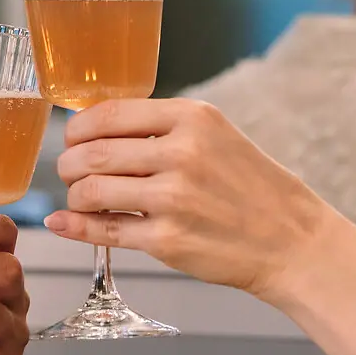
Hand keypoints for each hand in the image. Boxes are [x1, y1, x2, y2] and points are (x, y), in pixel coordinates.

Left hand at [43, 98, 330, 296]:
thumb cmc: (251, 187)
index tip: (72, 139)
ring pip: (91, 191)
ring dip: (75, 196)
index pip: (109, 114)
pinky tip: (63, 223)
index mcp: (192, 118)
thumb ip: (161, 130)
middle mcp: (182, 153)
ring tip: (82, 199)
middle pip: (92, 152)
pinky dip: (75, 227)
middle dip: (68, 164)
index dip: (78, 128)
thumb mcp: (216, 137)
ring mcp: (174, 198)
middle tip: (69, 172)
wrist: (292, 239)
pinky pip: (104, 230)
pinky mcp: (167, 240)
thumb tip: (95, 131)